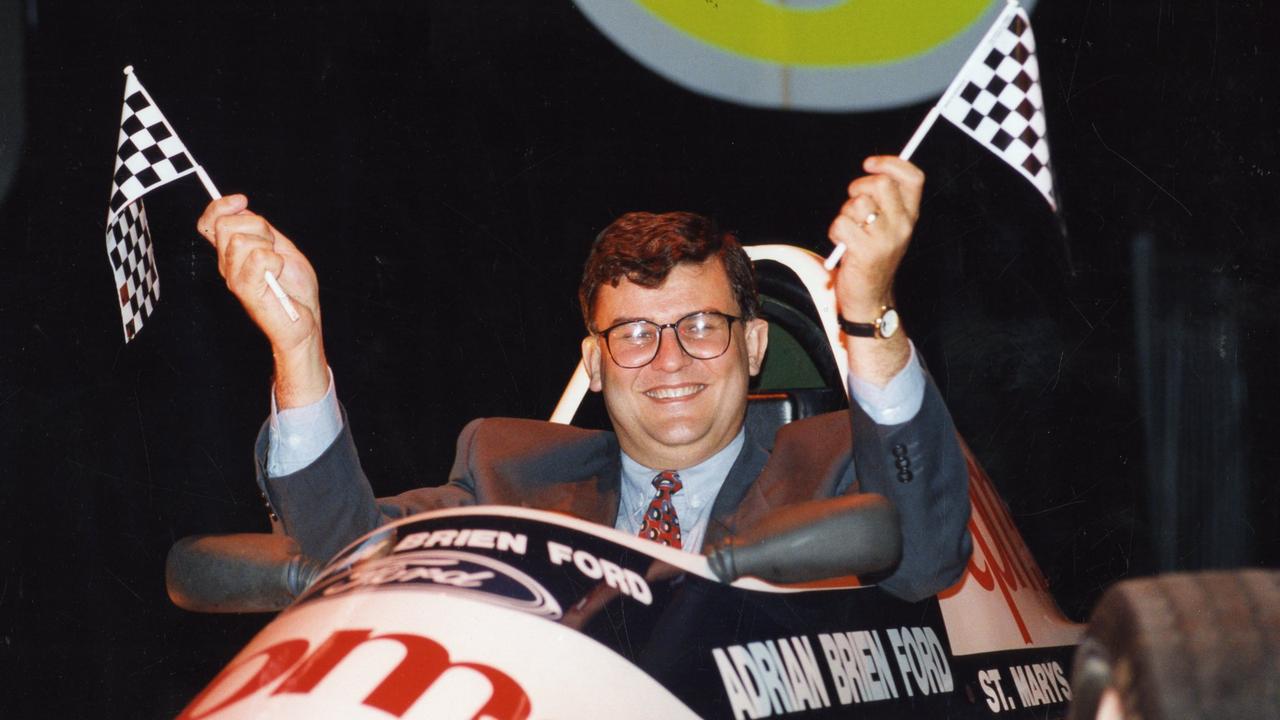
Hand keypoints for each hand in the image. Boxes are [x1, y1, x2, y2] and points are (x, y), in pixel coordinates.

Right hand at [197, 195, 328, 406]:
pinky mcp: (247, 291)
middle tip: (274, 248)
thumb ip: (260, 229)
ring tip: (277, 266)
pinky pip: (258, 257)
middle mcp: (228, 266)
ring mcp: (234, 279)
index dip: (220, 207)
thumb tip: (240, 206)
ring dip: (268, 245)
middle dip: (257, 227)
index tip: (241, 201)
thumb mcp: (279, 247)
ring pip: (241, 239)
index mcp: (232, 254)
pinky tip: (279, 274)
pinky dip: (276, 261)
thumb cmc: (295, 288)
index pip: (209, 223)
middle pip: (227, 225)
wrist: (305, 322)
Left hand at [827, 156, 923, 320]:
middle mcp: (902, 225)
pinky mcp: (866, 251)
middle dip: (859, 186)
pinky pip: (841, 224)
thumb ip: (885, 201)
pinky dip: (835, 232)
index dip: (891, 163)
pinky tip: (843, 244)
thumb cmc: (873, 257)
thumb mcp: (888, 227)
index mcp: (910, 216)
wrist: (871, 297)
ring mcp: (885, 239)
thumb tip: (873, 170)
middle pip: (881, 183)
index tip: (870, 164)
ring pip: (857, 203)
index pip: (913, 178)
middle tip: (853, 198)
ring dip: (845, 213)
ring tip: (850, 231)